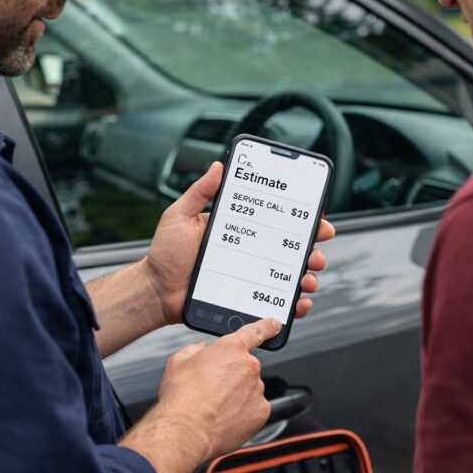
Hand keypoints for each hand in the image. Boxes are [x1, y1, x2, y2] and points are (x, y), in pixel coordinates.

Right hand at [119, 318, 282, 472]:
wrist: (185, 432)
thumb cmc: (181, 399)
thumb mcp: (178, 362)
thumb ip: (194, 349)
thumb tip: (200, 349)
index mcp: (231, 348)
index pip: (256, 331)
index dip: (267, 326)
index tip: (274, 325)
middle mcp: (249, 366)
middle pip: (246, 367)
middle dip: (232, 376)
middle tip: (213, 389)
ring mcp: (257, 390)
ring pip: (250, 389)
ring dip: (237, 395)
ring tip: (216, 407)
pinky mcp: (261, 412)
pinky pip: (254, 408)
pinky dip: (243, 413)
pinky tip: (225, 417)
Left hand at [143, 161, 335, 326]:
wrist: (155, 292)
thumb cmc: (165, 254)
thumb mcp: (180, 216)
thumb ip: (199, 192)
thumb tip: (218, 166)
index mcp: (239, 230)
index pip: (276, 221)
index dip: (301, 219)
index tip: (317, 217)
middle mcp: (249, 253)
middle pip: (291, 249)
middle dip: (313, 248)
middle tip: (317, 249)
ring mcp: (250, 278)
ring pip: (290, 277)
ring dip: (307, 277)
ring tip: (307, 279)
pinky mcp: (246, 300)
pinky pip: (276, 303)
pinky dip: (294, 306)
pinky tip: (299, 303)